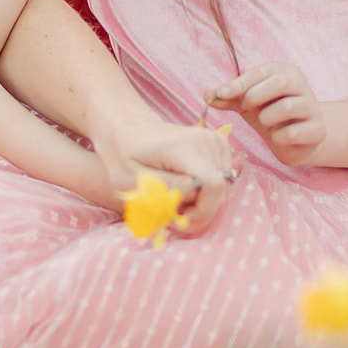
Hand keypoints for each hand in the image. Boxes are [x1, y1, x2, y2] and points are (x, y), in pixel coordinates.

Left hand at [92, 115, 235, 233]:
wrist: (129, 129)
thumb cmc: (124, 155)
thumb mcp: (130, 179)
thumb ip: (163, 188)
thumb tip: (193, 193)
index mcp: (178, 148)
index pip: (213, 184)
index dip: (202, 211)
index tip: (181, 218)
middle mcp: (202, 140)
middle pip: (220, 191)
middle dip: (199, 212)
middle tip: (173, 215)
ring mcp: (214, 140)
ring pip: (223, 189)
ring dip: (202, 202)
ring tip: (176, 200)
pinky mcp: (218, 143)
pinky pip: (223, 179)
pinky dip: (207, 191)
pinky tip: (186, 188)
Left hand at [208, 64, 324, 165]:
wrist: (297, 139)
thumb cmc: (270, 113)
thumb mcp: (247, 103)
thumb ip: (229, 97)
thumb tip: (206, 94)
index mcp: (284, 72)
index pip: (262, 71)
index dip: (240, 82)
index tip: (221, 93)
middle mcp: (301, 86)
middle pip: (281, 82)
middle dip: (256, 95)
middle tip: (246, 107)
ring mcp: (312, 107)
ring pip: (288, 107)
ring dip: (267, 117)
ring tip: (264, 122)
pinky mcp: (317, 130)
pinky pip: (294, 132)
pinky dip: (279, 137)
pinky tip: (277, 137)